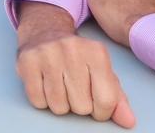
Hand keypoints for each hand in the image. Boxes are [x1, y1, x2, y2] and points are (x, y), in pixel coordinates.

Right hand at [15, 1, 135, 128]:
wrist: (45, 32)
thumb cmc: (78, 57)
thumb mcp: (102, 72)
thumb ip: (116, 98)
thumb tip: (128, 122)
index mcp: (97, 53)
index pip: (106, 101)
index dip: (102, 111)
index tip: (95, 102)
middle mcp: (72, 50)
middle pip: (82, 107)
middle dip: (78, 105)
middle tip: (74, 88)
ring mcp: (47, 54)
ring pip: (58, 107)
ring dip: (60, 103)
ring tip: (60, 85)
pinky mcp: (27, 62)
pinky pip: (38, 101)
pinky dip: (42, 99)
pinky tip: (45, 83)